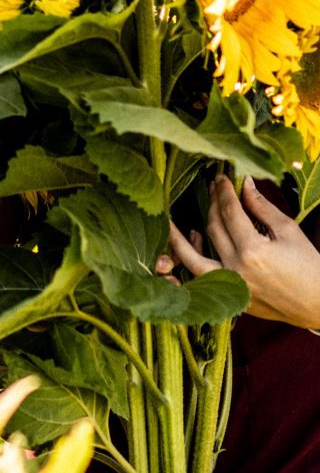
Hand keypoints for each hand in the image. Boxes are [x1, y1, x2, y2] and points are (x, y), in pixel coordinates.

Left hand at [168, 176, 319, 327]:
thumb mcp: (290, 231)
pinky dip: (190, 256)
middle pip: (213, 227)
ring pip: (192, 256)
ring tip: (167, 216)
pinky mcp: (229, 296)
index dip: (223, 191)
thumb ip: (261, 207)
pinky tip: (191, 236)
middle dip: (212, 203)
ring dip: (177, 236)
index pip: (229, 212)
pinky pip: (200, 273)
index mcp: (253, 251)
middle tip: (212, 186)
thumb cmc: (310, 267)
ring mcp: (230, 285)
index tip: (221, 176)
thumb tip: (244, 183)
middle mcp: (236, 269)